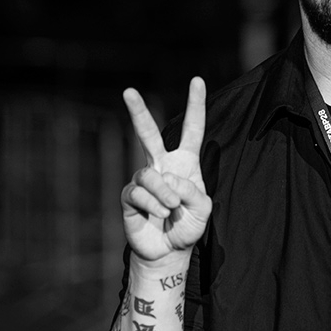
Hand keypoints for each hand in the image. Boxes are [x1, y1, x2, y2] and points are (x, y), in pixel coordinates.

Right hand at [120, 77, 211, 263]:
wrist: (168, 251)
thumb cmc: (188, 225)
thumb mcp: (202, 208)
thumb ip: (191, 191)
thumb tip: (166, 178)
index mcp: (185, 162)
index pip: (192, 128)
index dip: (196, 105)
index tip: (197, 80)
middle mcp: (161, 165)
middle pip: (148, 133)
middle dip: (138, 111)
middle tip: (128, 90)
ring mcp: (143, 179)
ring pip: (150, 175)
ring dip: (164, 194)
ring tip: (171, 209)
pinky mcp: (129, 196)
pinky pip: (140, 194)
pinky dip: (153, 206)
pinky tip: (158, 216)